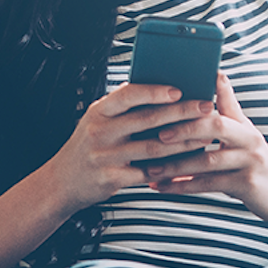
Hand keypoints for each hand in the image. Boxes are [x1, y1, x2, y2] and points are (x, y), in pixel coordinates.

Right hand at [41, 82, 218, 213]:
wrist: (61, 182)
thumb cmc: (86, 146)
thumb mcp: (96, 120)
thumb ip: (121, 106)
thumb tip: (155, 86)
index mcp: (98, 112)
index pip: (128, 95)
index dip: (154, 91)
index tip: (179, 89)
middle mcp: (100, 132)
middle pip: (147, 120)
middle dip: (181, 113)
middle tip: (206, 108)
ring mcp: (105, 156)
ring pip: (153, 147)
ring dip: (183, 142)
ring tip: (205, 136)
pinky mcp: (111, 179)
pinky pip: (148, 173)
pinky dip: (170, 167)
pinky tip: (187, 162)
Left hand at [140, 73, 267, 220]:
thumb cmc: (255, 160)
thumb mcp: (244, 133)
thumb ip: (228, 108)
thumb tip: (217, 73)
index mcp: (243, 125)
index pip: (218, 106)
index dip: (193, 103)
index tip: (165, 101)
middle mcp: (249, 139)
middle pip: (216, 126)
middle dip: (184, 128)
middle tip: (157, 135)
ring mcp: (250, 162)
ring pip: (208, 160)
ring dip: (176, 165)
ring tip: (151, 169)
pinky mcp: (247, 185)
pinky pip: (210, 184)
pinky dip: (184, 186)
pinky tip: (163, 187)